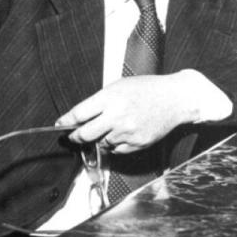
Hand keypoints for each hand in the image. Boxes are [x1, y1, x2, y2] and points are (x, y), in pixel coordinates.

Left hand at [55, 72, 205, 153]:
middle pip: (85, 134)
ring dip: (100, 138)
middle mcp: (117, 116)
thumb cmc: (146, 89)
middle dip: (75, 136)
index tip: (60, 125)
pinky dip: (115, 144)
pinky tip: (123, 133)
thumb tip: (79, 118)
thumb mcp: (118, 86)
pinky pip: (117, 150)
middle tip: (73, 136)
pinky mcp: (138, 143)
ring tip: (110, 127)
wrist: (175, 99)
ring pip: (102, 143)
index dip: (66, 121)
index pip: (79, 114)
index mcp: (110, 98)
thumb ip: (99, 101)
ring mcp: (128, 132)